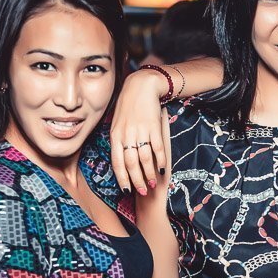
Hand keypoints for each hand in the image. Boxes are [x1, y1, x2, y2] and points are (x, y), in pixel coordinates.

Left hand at [110, 68, 168, 196]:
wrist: (140, 86)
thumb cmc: (128, 105)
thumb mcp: (117, 123)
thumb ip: (118, 140)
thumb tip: (119, 159)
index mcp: (115, 136)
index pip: (117, 162)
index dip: (122, 178)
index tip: (126, 190)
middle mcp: (127, 135)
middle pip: (131, 164)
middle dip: (137, 180)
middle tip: (143, 192)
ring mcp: (141, 131)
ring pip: (144, 158)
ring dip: (149, 174)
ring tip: (153, 183)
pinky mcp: (154, 127)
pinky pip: (157, 148)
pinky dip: (160, 160)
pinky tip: (162, 168)